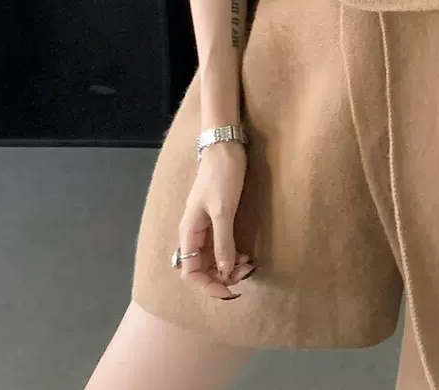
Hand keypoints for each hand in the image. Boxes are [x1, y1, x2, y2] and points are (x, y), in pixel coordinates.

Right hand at [178, 140, 253, 299]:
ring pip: (213, 258)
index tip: (230, 291)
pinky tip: (246, 255)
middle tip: (246, 275)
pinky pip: (222, 246)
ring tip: (249, 265)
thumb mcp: (223, 210)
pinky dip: (233, 254)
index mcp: (189, 233)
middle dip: (222, 277)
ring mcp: (206, 226)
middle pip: (202, 268)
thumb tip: (225, 272)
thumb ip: (223, 242)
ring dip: (229, 267)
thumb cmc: (221, 176)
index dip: (208, 285)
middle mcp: (194, 234)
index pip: (190, 272)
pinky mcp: (218, 219)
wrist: (225, 148)